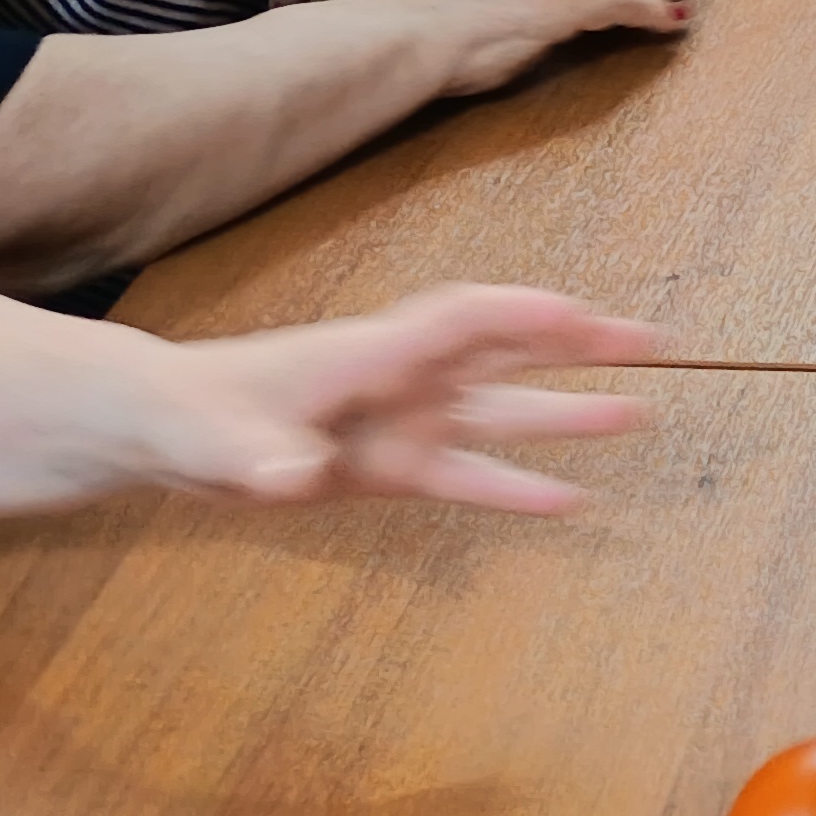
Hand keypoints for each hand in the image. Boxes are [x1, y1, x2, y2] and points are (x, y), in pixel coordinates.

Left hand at [141, 280, 659, 514]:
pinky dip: (518, 489)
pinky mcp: (393, 468)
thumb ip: (252, 454)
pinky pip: (470, 476)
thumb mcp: (210, 437)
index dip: (517, 314)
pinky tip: (571, 502)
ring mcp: (403, 422)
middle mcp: (402, 379)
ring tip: (637, 414)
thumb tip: (290, 475)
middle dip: (575, 343)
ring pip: (502, 412)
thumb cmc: (186, 415)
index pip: (458, 320)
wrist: (166, 427)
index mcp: (368, 354)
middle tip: (648, 340)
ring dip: (565, 413)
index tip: (575, 313)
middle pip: (505, 350)